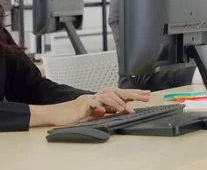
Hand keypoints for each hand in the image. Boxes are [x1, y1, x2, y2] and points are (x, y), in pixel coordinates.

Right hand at [31, 88, 150, 126]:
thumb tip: (118, 109)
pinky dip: (102, 106)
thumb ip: (106, 110)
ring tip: (127, 110)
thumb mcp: (95, 113)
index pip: (121, 94)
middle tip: (146, 97)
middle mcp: (98, 95)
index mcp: (102, 98)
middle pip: (118, 91)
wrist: (59, 114)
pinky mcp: (83, 104)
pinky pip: (95, 103)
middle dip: (133, 94)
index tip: (147, 95)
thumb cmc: (76, 114)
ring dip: (118, 103)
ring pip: (108, 96)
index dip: (134, 94)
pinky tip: (108, 111)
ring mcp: (91, 98)